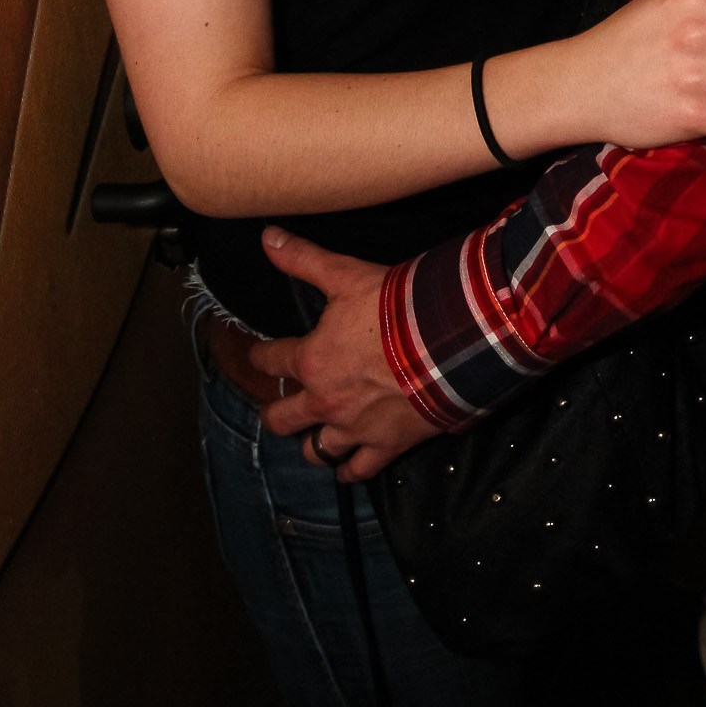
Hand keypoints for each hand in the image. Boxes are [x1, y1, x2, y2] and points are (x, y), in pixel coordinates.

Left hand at [249, 228, 440, 479]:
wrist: (447, 343)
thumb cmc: (394, 307)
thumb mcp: (346, 274)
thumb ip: (304, 259)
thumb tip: (266, 236)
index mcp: (310, 361)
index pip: (271, 361)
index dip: (261, 357)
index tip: (258, 356)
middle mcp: (325, 402)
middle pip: (283, 419)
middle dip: (276, 413)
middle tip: (276, 409)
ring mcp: (355, 428)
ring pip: (317, 451)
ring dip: (311, 444)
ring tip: (312, 438)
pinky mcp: (386, 445)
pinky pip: (360, 469)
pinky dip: (350, 471)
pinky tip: (346, 470)